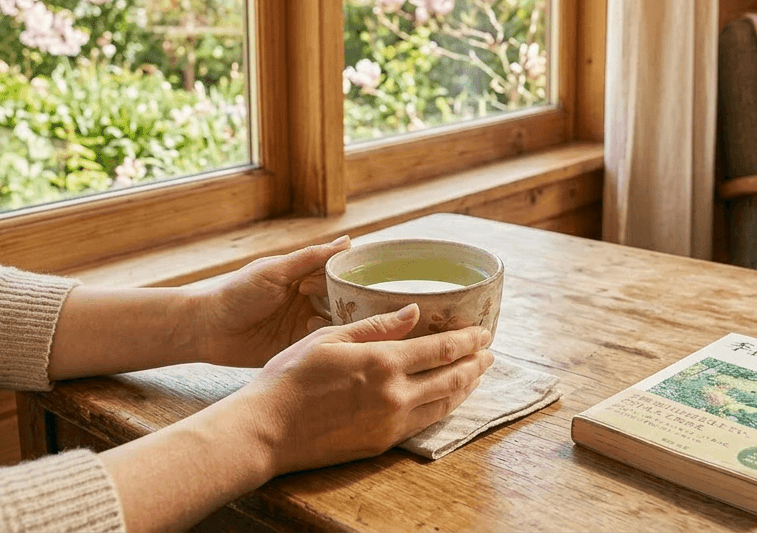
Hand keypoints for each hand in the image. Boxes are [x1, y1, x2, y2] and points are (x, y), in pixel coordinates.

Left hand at [189, 236, 349, 366]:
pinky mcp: (296, 346)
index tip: (347, 281)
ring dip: (336, 321)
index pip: (338, 275)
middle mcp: (308, 299)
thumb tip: (348, 241)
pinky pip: (320, 344)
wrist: (208, 328)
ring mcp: (303, 324)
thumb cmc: (236, 293)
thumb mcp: (275, 271)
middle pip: (342, 300)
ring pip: (336, 323)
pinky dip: (324, 339)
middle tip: (340, 304)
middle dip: (346, 302)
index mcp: (304, 277)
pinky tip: (311, 332)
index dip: (345, 278)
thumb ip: (310, 258)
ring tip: (321, 317)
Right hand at [230, 304, 494, 475]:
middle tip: (488, 352)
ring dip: (465, 387)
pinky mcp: (382, 443)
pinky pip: (425, 423)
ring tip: (475, 373)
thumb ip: (376, 326)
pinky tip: (446, 399)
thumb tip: (414, 312)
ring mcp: (391, 423)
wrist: (267, 430)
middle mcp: (396, 394)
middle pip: (452, 377)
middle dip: (475, 363)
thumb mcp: (330, 338)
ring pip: (443, 403)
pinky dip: (443, 407)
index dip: (469, 340)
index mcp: (384, 361)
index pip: (443, 349)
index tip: (484, 332)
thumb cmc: (289, 377)